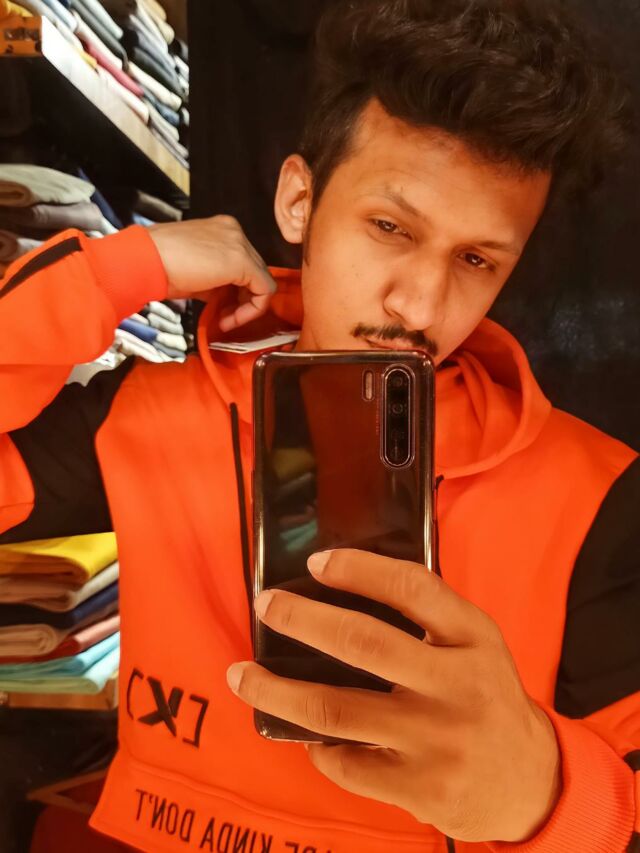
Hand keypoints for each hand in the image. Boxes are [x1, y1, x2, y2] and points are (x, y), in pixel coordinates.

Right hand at [148, 215, 276, 330]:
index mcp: (223, 229)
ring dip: (246, 307)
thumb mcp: (194, 271)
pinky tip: (229, 319)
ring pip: (262, 280)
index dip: (236, 291)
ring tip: (224, 320)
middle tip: (222, 317)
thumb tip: (224, 296)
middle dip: (242, 300)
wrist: (145, 259)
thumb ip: (215, 279)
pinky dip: (251, 310)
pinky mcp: (242, 260)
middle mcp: (235, 232)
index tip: (219, 309)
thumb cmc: (159, 265)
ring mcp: (240, 243)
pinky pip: (264, 289)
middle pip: (255, 271)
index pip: (244, 263)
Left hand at [227, 549, 561, 842]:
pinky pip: (345, 762)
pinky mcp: (418, 789)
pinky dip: (314, 743)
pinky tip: (299, 729)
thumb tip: (344, 585)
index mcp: (474, 638)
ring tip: (242, 674)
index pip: (412, 588)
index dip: (358, 570)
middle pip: (363, 643)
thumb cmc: (487, 697)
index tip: (316, 562)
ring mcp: (436, 742)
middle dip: (302, 619)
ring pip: (336, 710)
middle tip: (266, 606)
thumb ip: (429, 616)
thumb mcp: (477, 644)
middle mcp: (457, 686)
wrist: (531, 783)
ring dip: (276, 691)